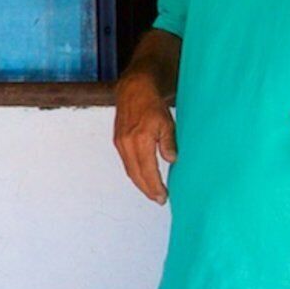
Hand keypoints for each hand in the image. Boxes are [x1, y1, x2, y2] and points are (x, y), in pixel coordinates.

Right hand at [113, 75, 175, 204]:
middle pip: (136, 175)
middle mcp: (127, 144)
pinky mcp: (118, 141)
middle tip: (159, 199)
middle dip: (148, 190)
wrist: (133, 89)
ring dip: (140, 183)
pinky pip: (126, 163)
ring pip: (130, 171)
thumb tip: (171, 160)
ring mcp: (120, 143)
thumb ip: (168, 143)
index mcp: (140, 140)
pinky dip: (134, 173)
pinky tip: (142, 176)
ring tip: (152, 192)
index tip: (163, 197)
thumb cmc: (151, 104)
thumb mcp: (167, 122)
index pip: (148, 171)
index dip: (155, 187)